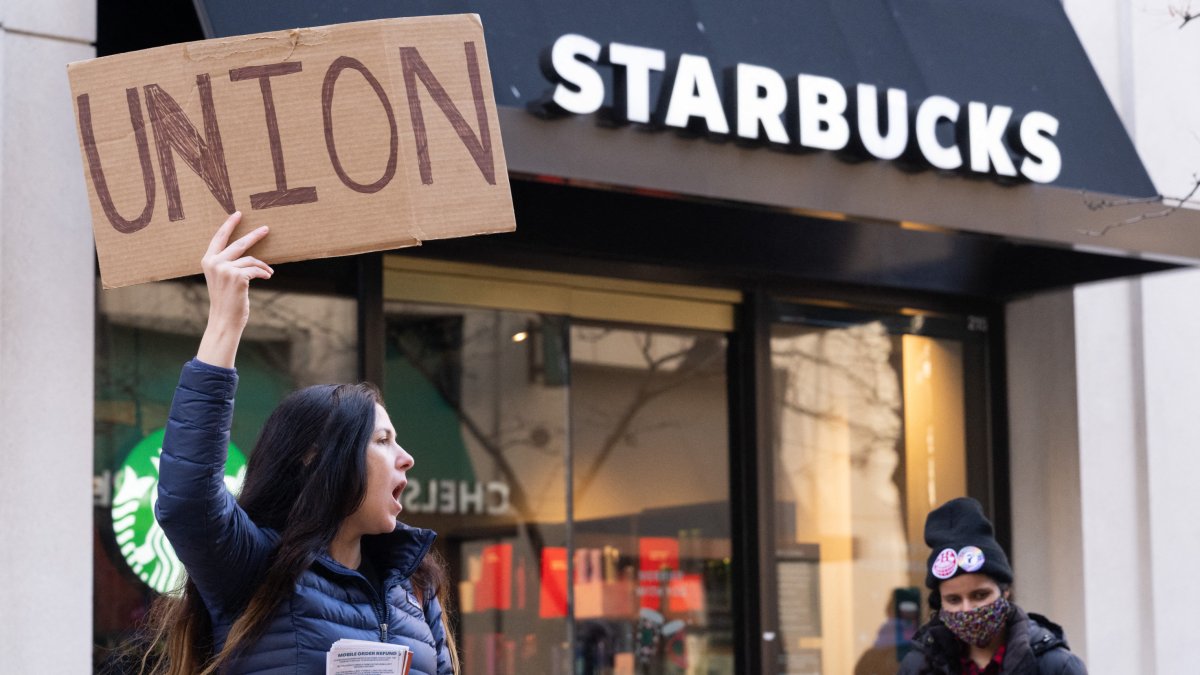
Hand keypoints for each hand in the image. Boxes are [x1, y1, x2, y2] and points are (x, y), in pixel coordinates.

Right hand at [196, 212, 272, 367]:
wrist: (224, 320)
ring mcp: (225, 269)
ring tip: (269, 272)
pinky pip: (256, 269)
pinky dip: (264, 272)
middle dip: (254, 235)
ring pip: (251, 259)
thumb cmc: (226, 300)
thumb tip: (247, 253)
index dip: (229, 225)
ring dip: (262, 266)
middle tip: (266, 228)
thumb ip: (227, 264)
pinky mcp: (237, 276)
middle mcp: (214, 262)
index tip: (238, 214)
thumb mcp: (222, 279)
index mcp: (207, 261)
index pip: (218, 238)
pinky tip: (268, 276)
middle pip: (238, 243)